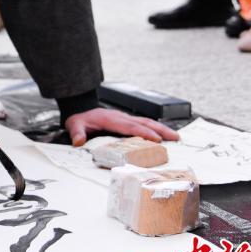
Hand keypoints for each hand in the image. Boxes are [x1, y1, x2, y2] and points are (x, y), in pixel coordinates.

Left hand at [64, 108, 178, 146]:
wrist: (81, 110)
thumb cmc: (80, 120)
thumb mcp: (75, 125)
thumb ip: (77, 133)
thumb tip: (78, 142)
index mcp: (111, 119)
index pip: (130, 126)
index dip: (143, 133)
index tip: (156, 139)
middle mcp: (121, 117)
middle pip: (143, 122)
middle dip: (160, 130)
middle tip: (175, 138)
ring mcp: (125, 118)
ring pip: (146, 122)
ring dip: (161, 129)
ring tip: (175, 137)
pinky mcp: (127, 121)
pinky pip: (143, 124)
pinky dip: (155, 129)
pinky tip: (164, 135)